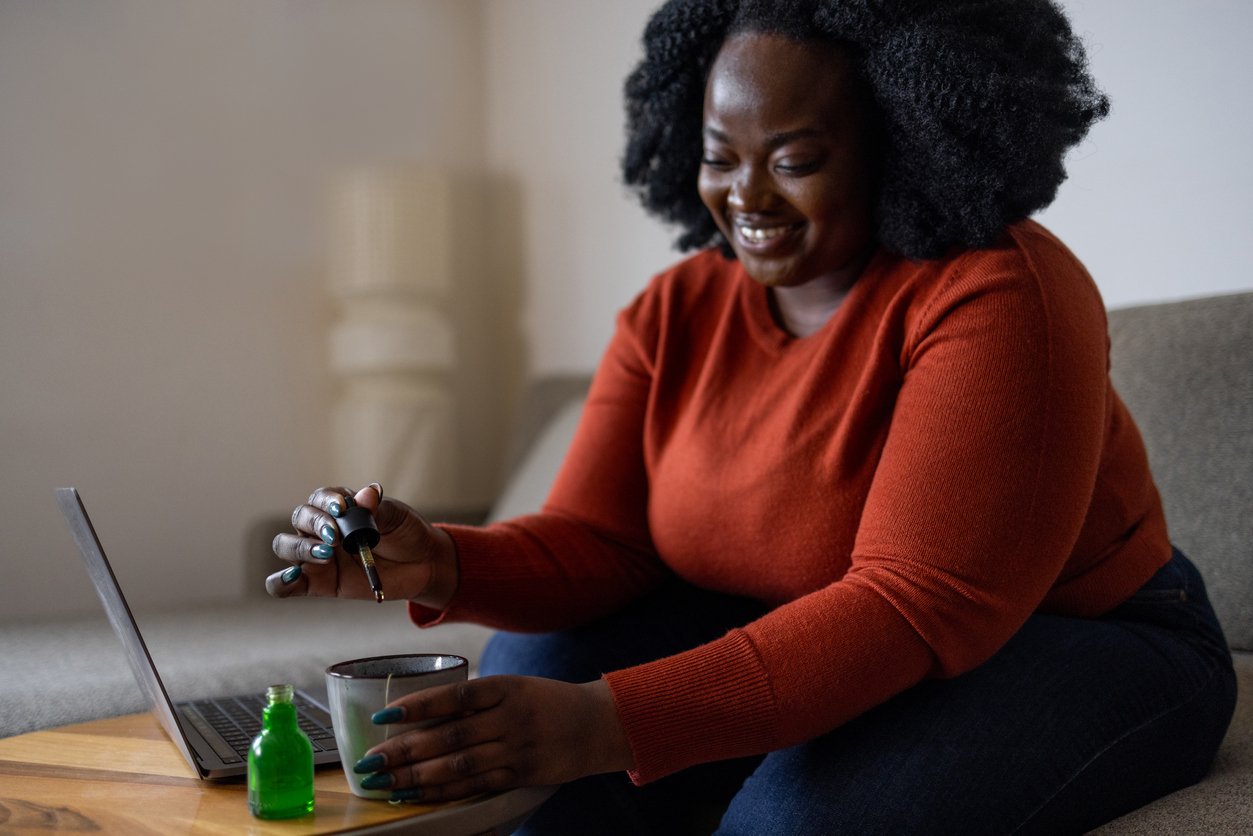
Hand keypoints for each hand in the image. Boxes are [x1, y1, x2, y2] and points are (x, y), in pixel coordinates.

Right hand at [267, 484, 458, 608]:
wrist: (423, 564)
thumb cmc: (406, 534)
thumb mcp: (397, 517)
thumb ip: (378, 508)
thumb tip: (366, 494)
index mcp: (339, 508)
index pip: (320, 498)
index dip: (326, 501)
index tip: (341, 508)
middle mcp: (323, 529)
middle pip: (300, 518)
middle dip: (315, 524)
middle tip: (336, 537)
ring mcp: (318, 556)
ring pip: (286, 546)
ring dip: (300, 548)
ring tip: (326, 555)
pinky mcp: (319, 583)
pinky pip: (285, 585)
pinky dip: (280, 582)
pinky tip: (291, 578)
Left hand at [351, 676, 634, 801]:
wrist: (597, 724)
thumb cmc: (547, 701)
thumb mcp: (514, 687)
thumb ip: (475, 700)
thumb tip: (421, 715)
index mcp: (506, 688)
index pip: (455, 695)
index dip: (417, 706)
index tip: (383, 715)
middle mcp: (510, 718)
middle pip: (450, 735)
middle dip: (404, 751)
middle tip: (370, 762)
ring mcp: (517, 749)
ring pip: (459, 765)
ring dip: (417, 777)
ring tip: (384, 783)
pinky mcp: (521, 775)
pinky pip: (475, 786)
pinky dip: (443, 792)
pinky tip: (417, 795)